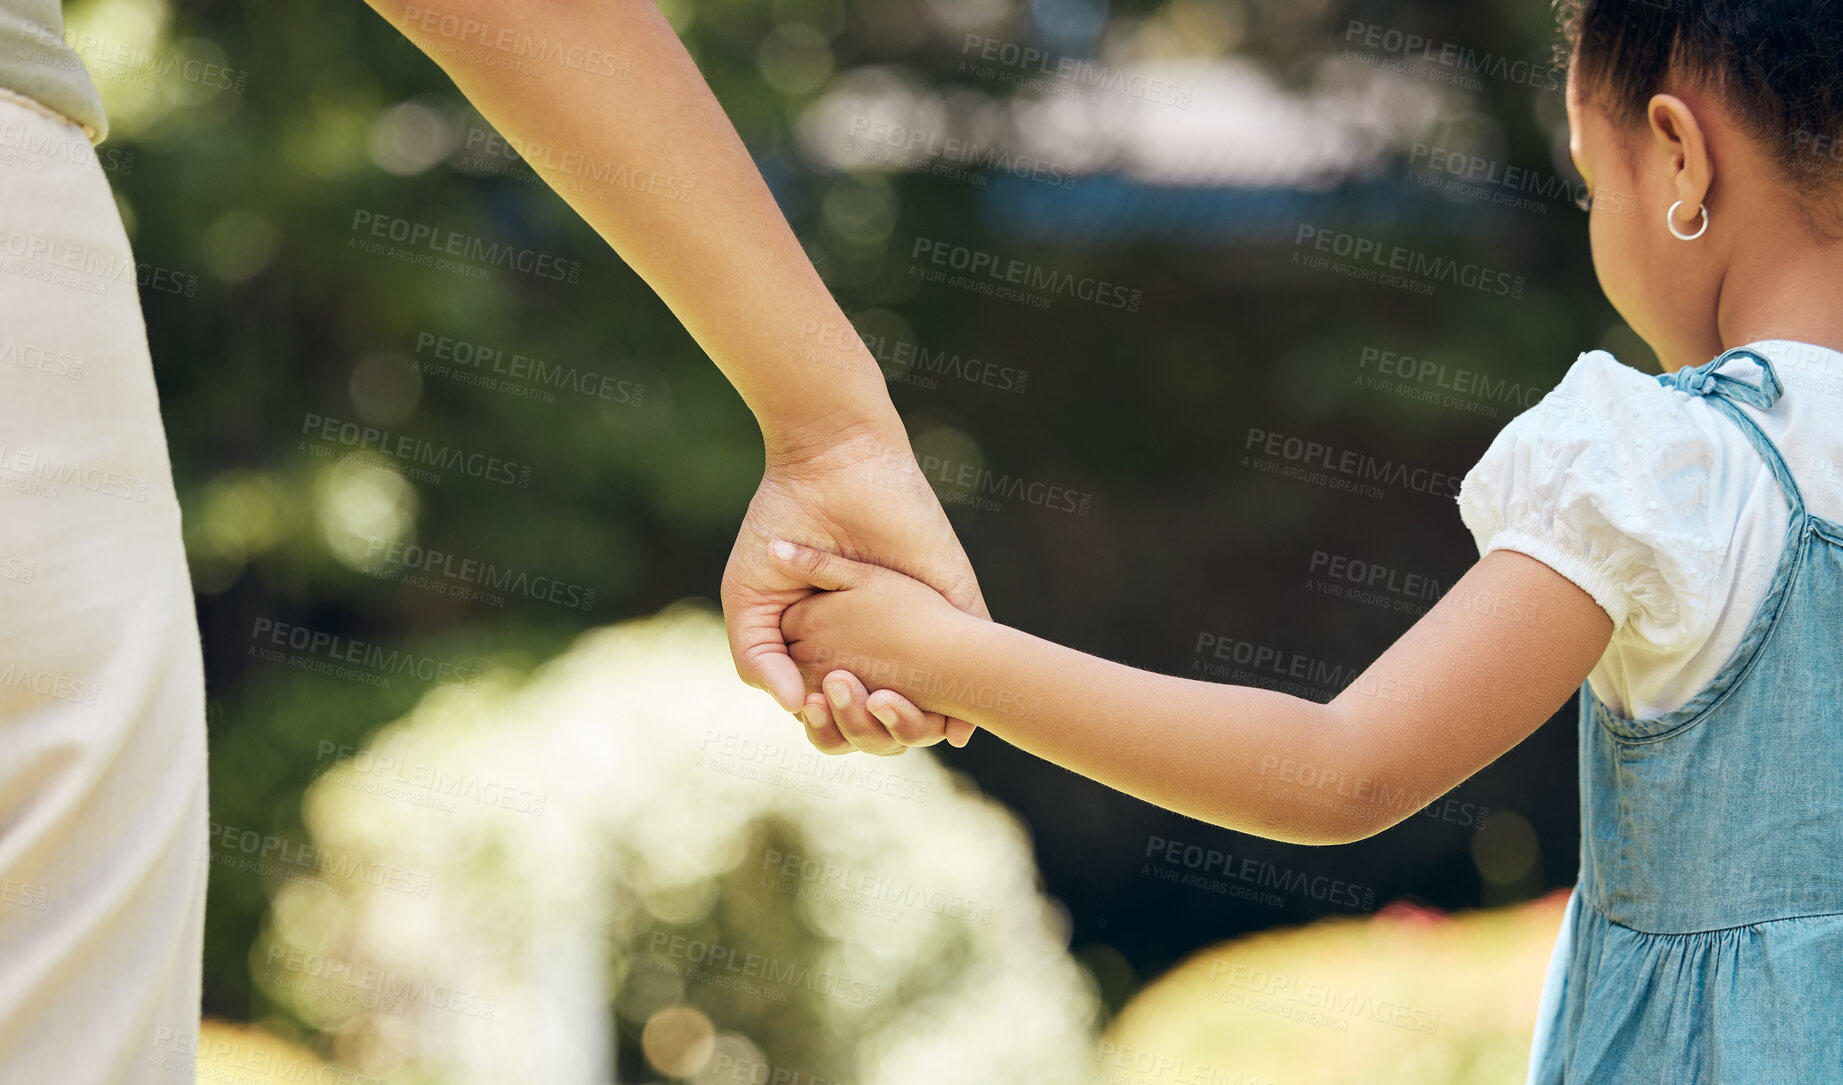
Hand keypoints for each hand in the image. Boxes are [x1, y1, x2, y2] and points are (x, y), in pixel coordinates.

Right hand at [721, 422, 985, 752]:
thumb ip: (758, 658)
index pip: (836, 714)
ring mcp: (922, 625)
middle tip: (842, 700)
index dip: (826, 724)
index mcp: (832, 646)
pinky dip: (961, 704)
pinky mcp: (957, 602)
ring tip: (879, 698)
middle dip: (864, 729)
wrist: (829, 464)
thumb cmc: (781, 523)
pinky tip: (950, 724)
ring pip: (929, 706)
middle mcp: (880, 644)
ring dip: (908, 723)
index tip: (814, 707)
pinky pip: (971, 666)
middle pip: (881, 720)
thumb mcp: (750, 600)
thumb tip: (794, 708)